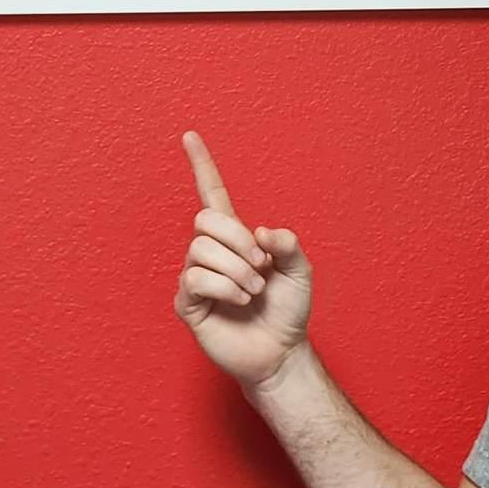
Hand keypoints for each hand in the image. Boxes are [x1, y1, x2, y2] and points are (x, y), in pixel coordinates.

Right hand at [172, 130, 312, 387]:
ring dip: (237, 269)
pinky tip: (240, 300)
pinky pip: (195, 278)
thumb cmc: (287, 310)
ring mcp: (196, 277)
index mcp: (234, 238)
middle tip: (261, 266)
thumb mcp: (300, 271)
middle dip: (237, 239)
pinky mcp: (188, 303)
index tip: (190, 136)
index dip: (201, 166)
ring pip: (201, 249)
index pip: (211, 194)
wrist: (280, 351)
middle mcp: (210, 252)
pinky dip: (225, 287)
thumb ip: (288, 244)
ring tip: (253, 290)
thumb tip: (260, 232)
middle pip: (205, 219)